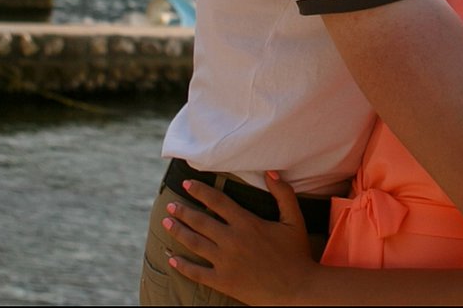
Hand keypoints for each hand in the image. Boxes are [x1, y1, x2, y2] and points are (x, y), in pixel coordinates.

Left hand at [162, 172, 320, 304]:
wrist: (296, 289)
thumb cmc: (296, 253)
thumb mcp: (294, 220)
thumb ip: (283, 193)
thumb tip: (271, 172)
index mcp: (247, 223)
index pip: (218, 201)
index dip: (201, 191)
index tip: (187, 184)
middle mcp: (232, 240)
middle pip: (200, 221)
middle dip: (183, 211)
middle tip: (170, 205)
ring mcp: (225, 262)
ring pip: (194, 243)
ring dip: (178, 231)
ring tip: (166, 223)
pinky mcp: (222, 281)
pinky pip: (196, 272)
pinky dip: (181, 265)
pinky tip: (171, 259)